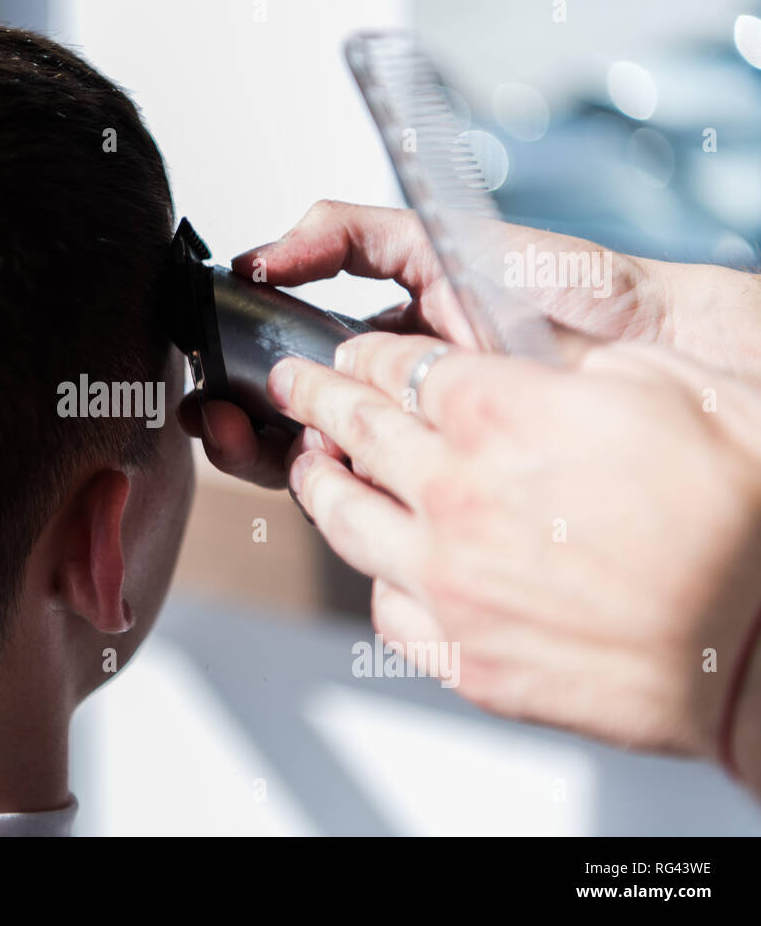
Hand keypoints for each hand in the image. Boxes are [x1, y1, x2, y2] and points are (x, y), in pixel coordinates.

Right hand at [182, 200, 760, 486]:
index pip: (303, 365)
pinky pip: (373, 501)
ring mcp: (426, 452)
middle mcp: (405, 404)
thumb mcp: (443, 243)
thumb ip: (353, 234)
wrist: (662, 349)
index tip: (214, 363)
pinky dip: (326, 485)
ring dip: (268, 451)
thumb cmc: (577, 295)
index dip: (249, 367)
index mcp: (397, 347)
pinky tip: (306, 459)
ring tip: (239, 429)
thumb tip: (272, 246)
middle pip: (297, 422)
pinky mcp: (451, 491)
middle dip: (244, 418)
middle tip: (216, 407)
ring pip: (323, 467)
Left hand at [270, 331, 760, 788]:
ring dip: (316, 481)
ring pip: (343, 517)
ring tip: (308, 462)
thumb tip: (525, 363)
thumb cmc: (742, 521)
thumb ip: (573, 366)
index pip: (393, 366)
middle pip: (352, 429)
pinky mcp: (460, 653)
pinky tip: (381, 562)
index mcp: (501, 413)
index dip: (363, 355)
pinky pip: (383, 606)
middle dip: (313, 397)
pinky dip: (374, 576)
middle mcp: (455, 493)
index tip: (349, 356)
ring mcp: (448, 579)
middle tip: (293, 385)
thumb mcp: (672, 385)